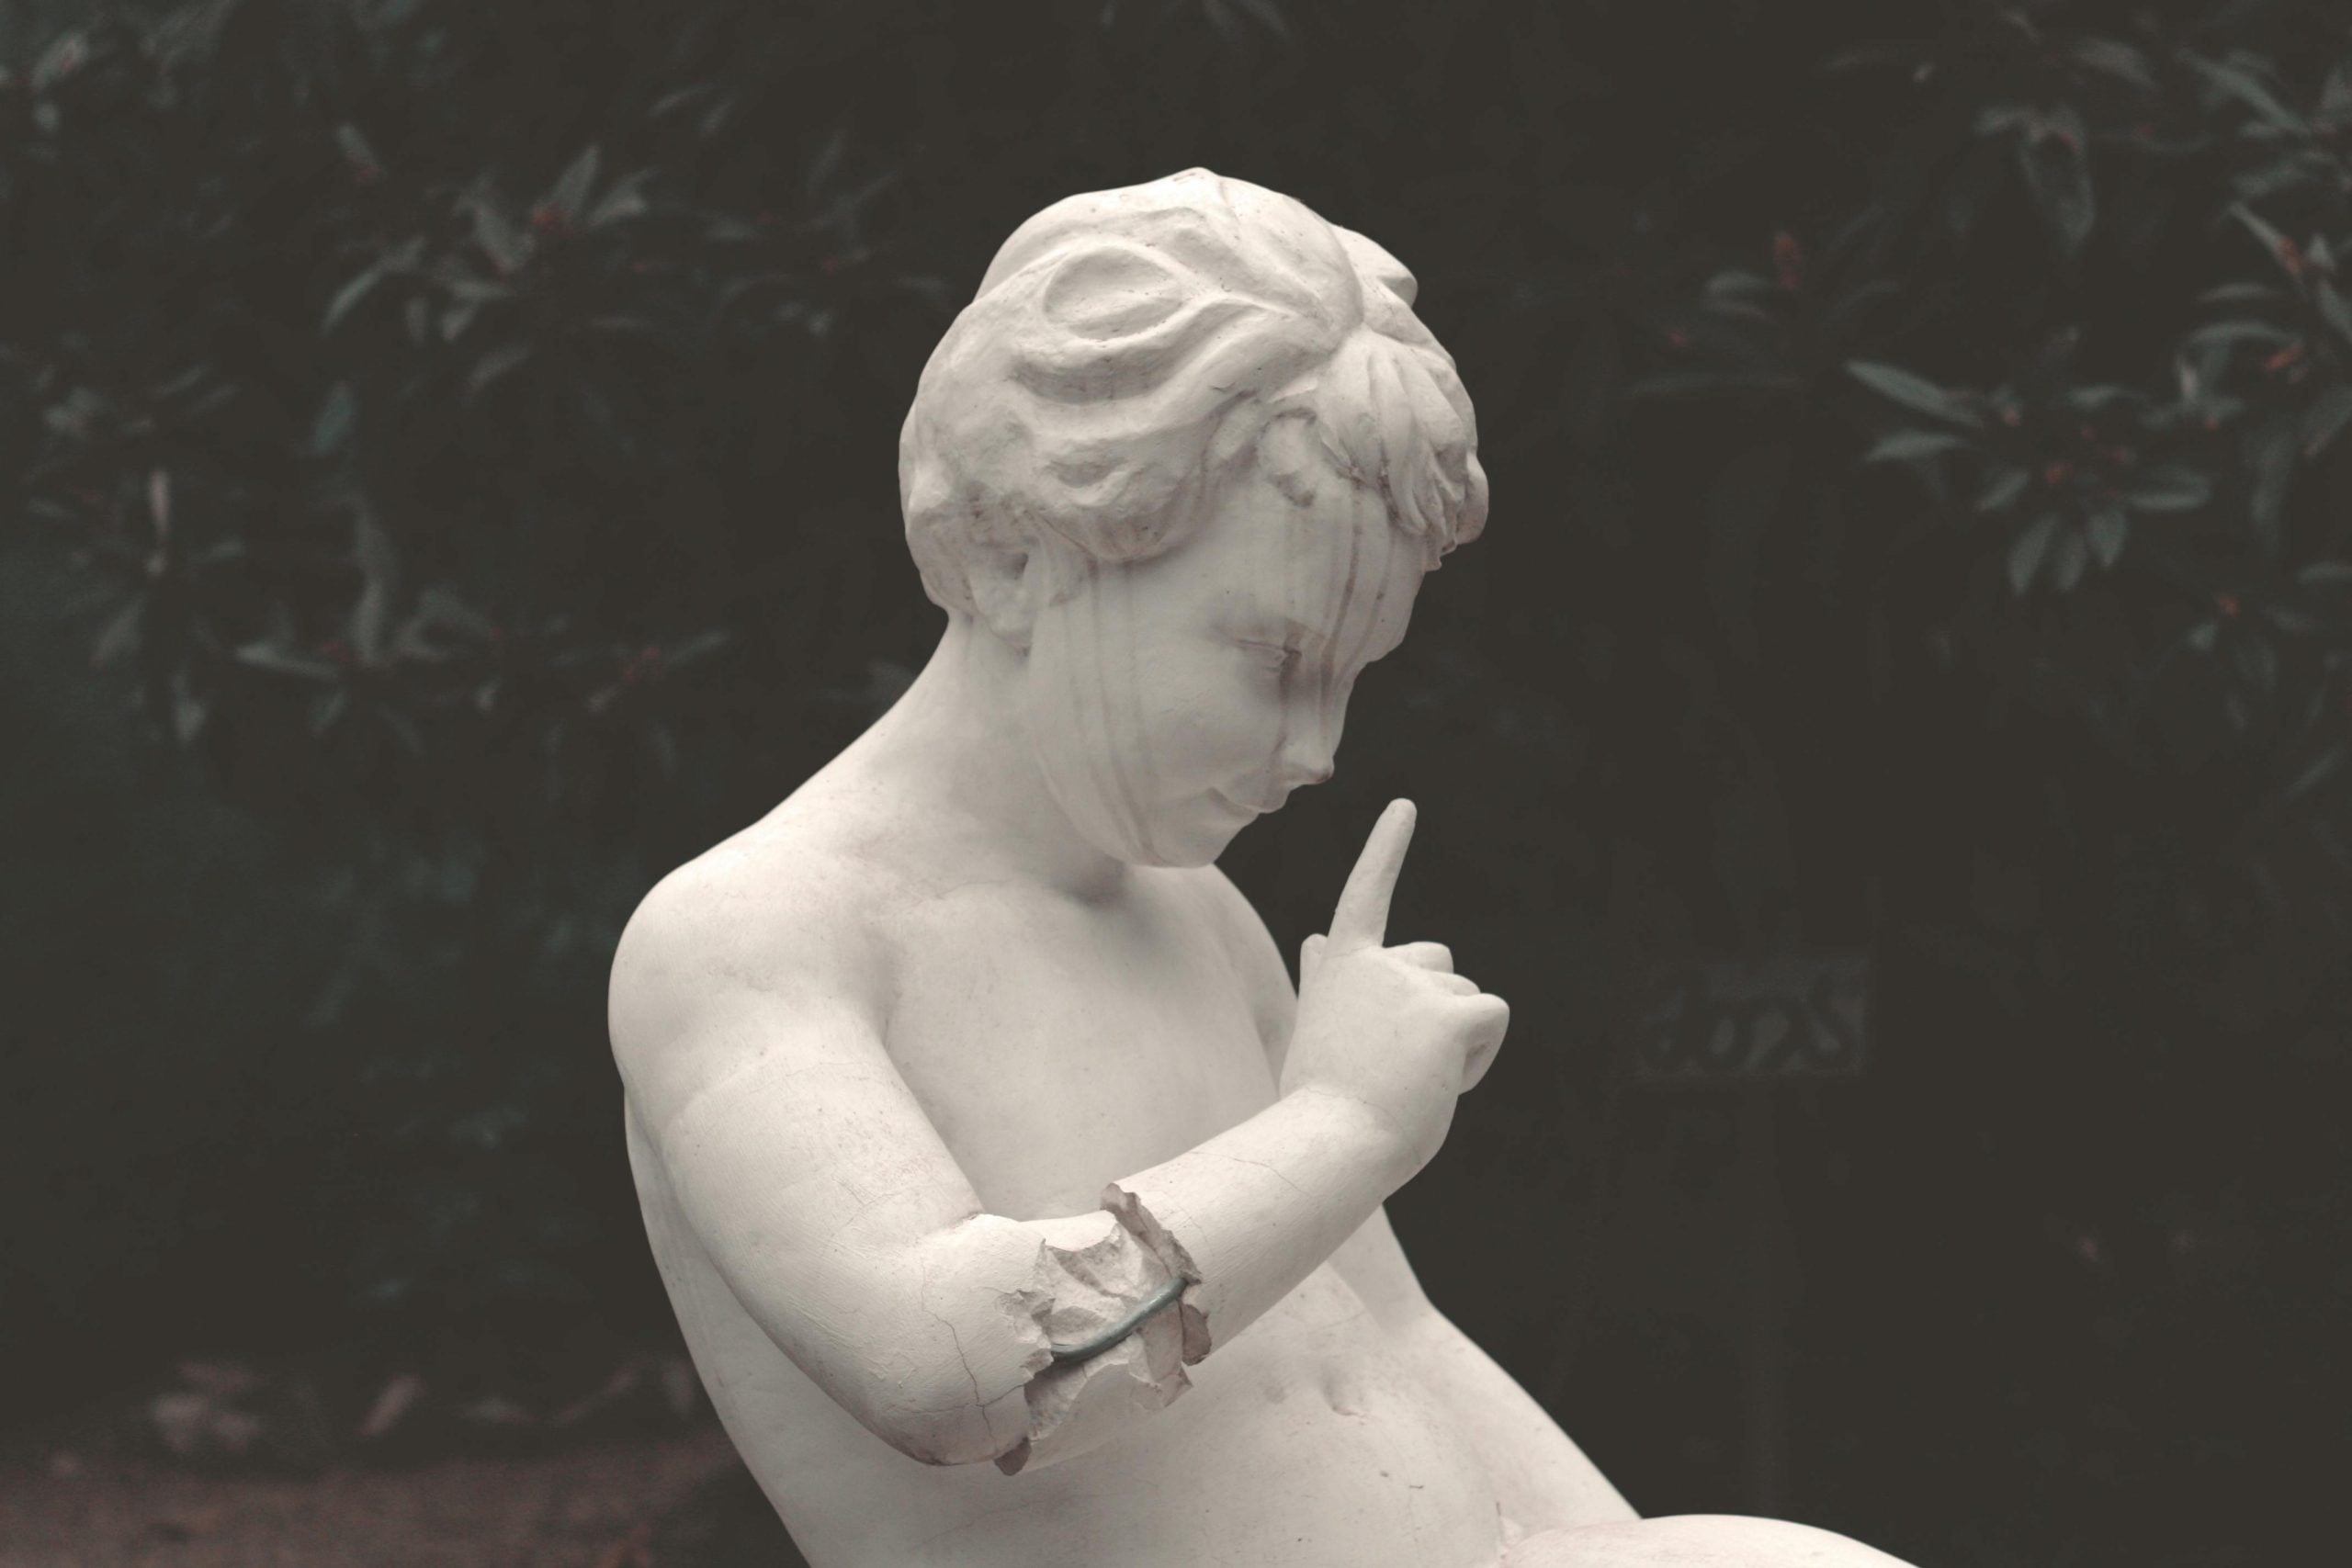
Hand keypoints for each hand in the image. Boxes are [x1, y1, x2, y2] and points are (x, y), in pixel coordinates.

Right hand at [1279, 800, 1509, 1174]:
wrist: (1328, 1144)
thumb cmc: (1322, 1101)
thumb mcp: (1317, 1027)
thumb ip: (1325, 978)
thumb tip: (1316, 937)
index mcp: (1340, 965)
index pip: (1365, 894)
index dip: (1386, 848)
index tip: (1405, 806)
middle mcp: (1377, 962)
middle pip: (1442, 963)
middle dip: (1439, 1008)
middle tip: (1398, 1065)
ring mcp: (1413, 983)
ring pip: (1470, 997)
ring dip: (1457, 1044)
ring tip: (1411, 1082)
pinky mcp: (1449, 1014)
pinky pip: (1491, 1018)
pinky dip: (1479, 1058)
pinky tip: (1441, 1083)